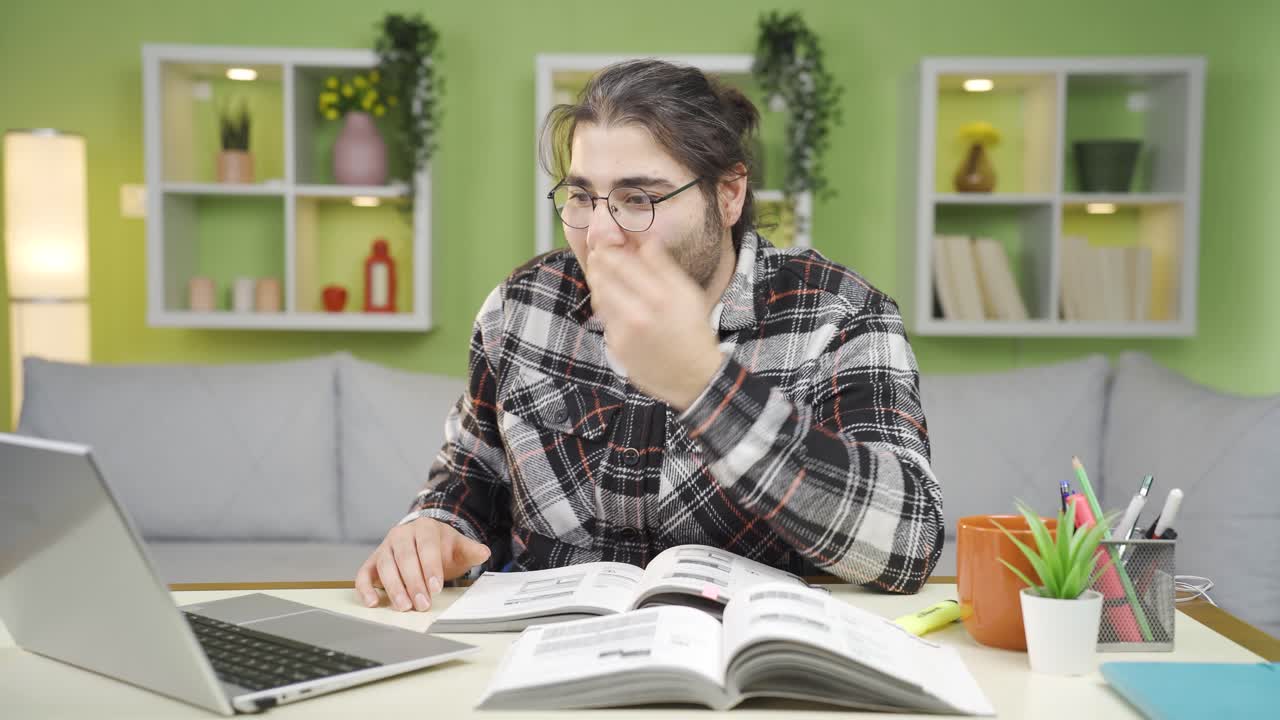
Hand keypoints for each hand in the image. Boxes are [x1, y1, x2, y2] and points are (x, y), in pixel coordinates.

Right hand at [354, 518, 490, 611]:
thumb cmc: (442, 548)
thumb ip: (470, 550)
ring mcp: (385, 547)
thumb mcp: (458, 547)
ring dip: (394, 588)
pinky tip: (372, 602)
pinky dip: (365, 588)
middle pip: (405, 557)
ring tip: (404, 606)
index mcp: (424, 527)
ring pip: (385, 566)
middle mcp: (401, 534)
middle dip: (414, 582)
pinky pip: (364, 573)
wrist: (424, 541)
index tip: (436, 587)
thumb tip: (484, 553)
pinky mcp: (373, 560)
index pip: (426, 546)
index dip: (431, 567)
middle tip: (422, 603)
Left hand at [585, 239, 723, 410]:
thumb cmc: (693, 331)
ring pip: (599, 300)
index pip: (619, 265)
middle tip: (597, 257)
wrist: (694, 377)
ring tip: (603, 278)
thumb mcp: (688, 294)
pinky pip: (605, 321)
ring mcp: (624, 334)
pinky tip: (617, 306)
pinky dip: (607, 310)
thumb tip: (647, 241)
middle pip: (602, 280)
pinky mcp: (617, 349)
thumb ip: (664, 266)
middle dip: (597, 266)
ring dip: (598, 286)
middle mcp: (638, 315)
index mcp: (658, 297)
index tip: (604, 246)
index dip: (607, 252)